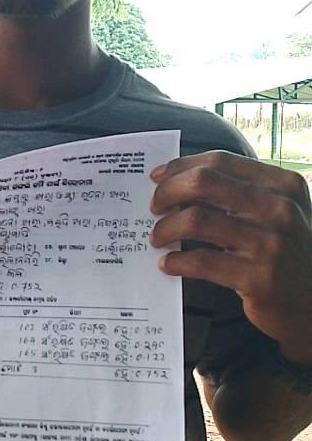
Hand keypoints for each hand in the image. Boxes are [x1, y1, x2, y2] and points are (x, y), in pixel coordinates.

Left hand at [150, 151, 311, 364]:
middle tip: (153, 207)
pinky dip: (177, 261)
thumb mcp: (275, 215)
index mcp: (283, 186)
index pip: (221, 162)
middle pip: (204, 183)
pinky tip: (168, 264)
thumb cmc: (286, 255)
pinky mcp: (260, 278)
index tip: (158, 177)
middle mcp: (281, 209)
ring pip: (197, 220)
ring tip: (156, 237)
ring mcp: (272, 244)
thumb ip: (239, 197)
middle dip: (168, 192)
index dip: (183, 166)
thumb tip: (179, 184)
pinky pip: (202, 261)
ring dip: (166, 227)